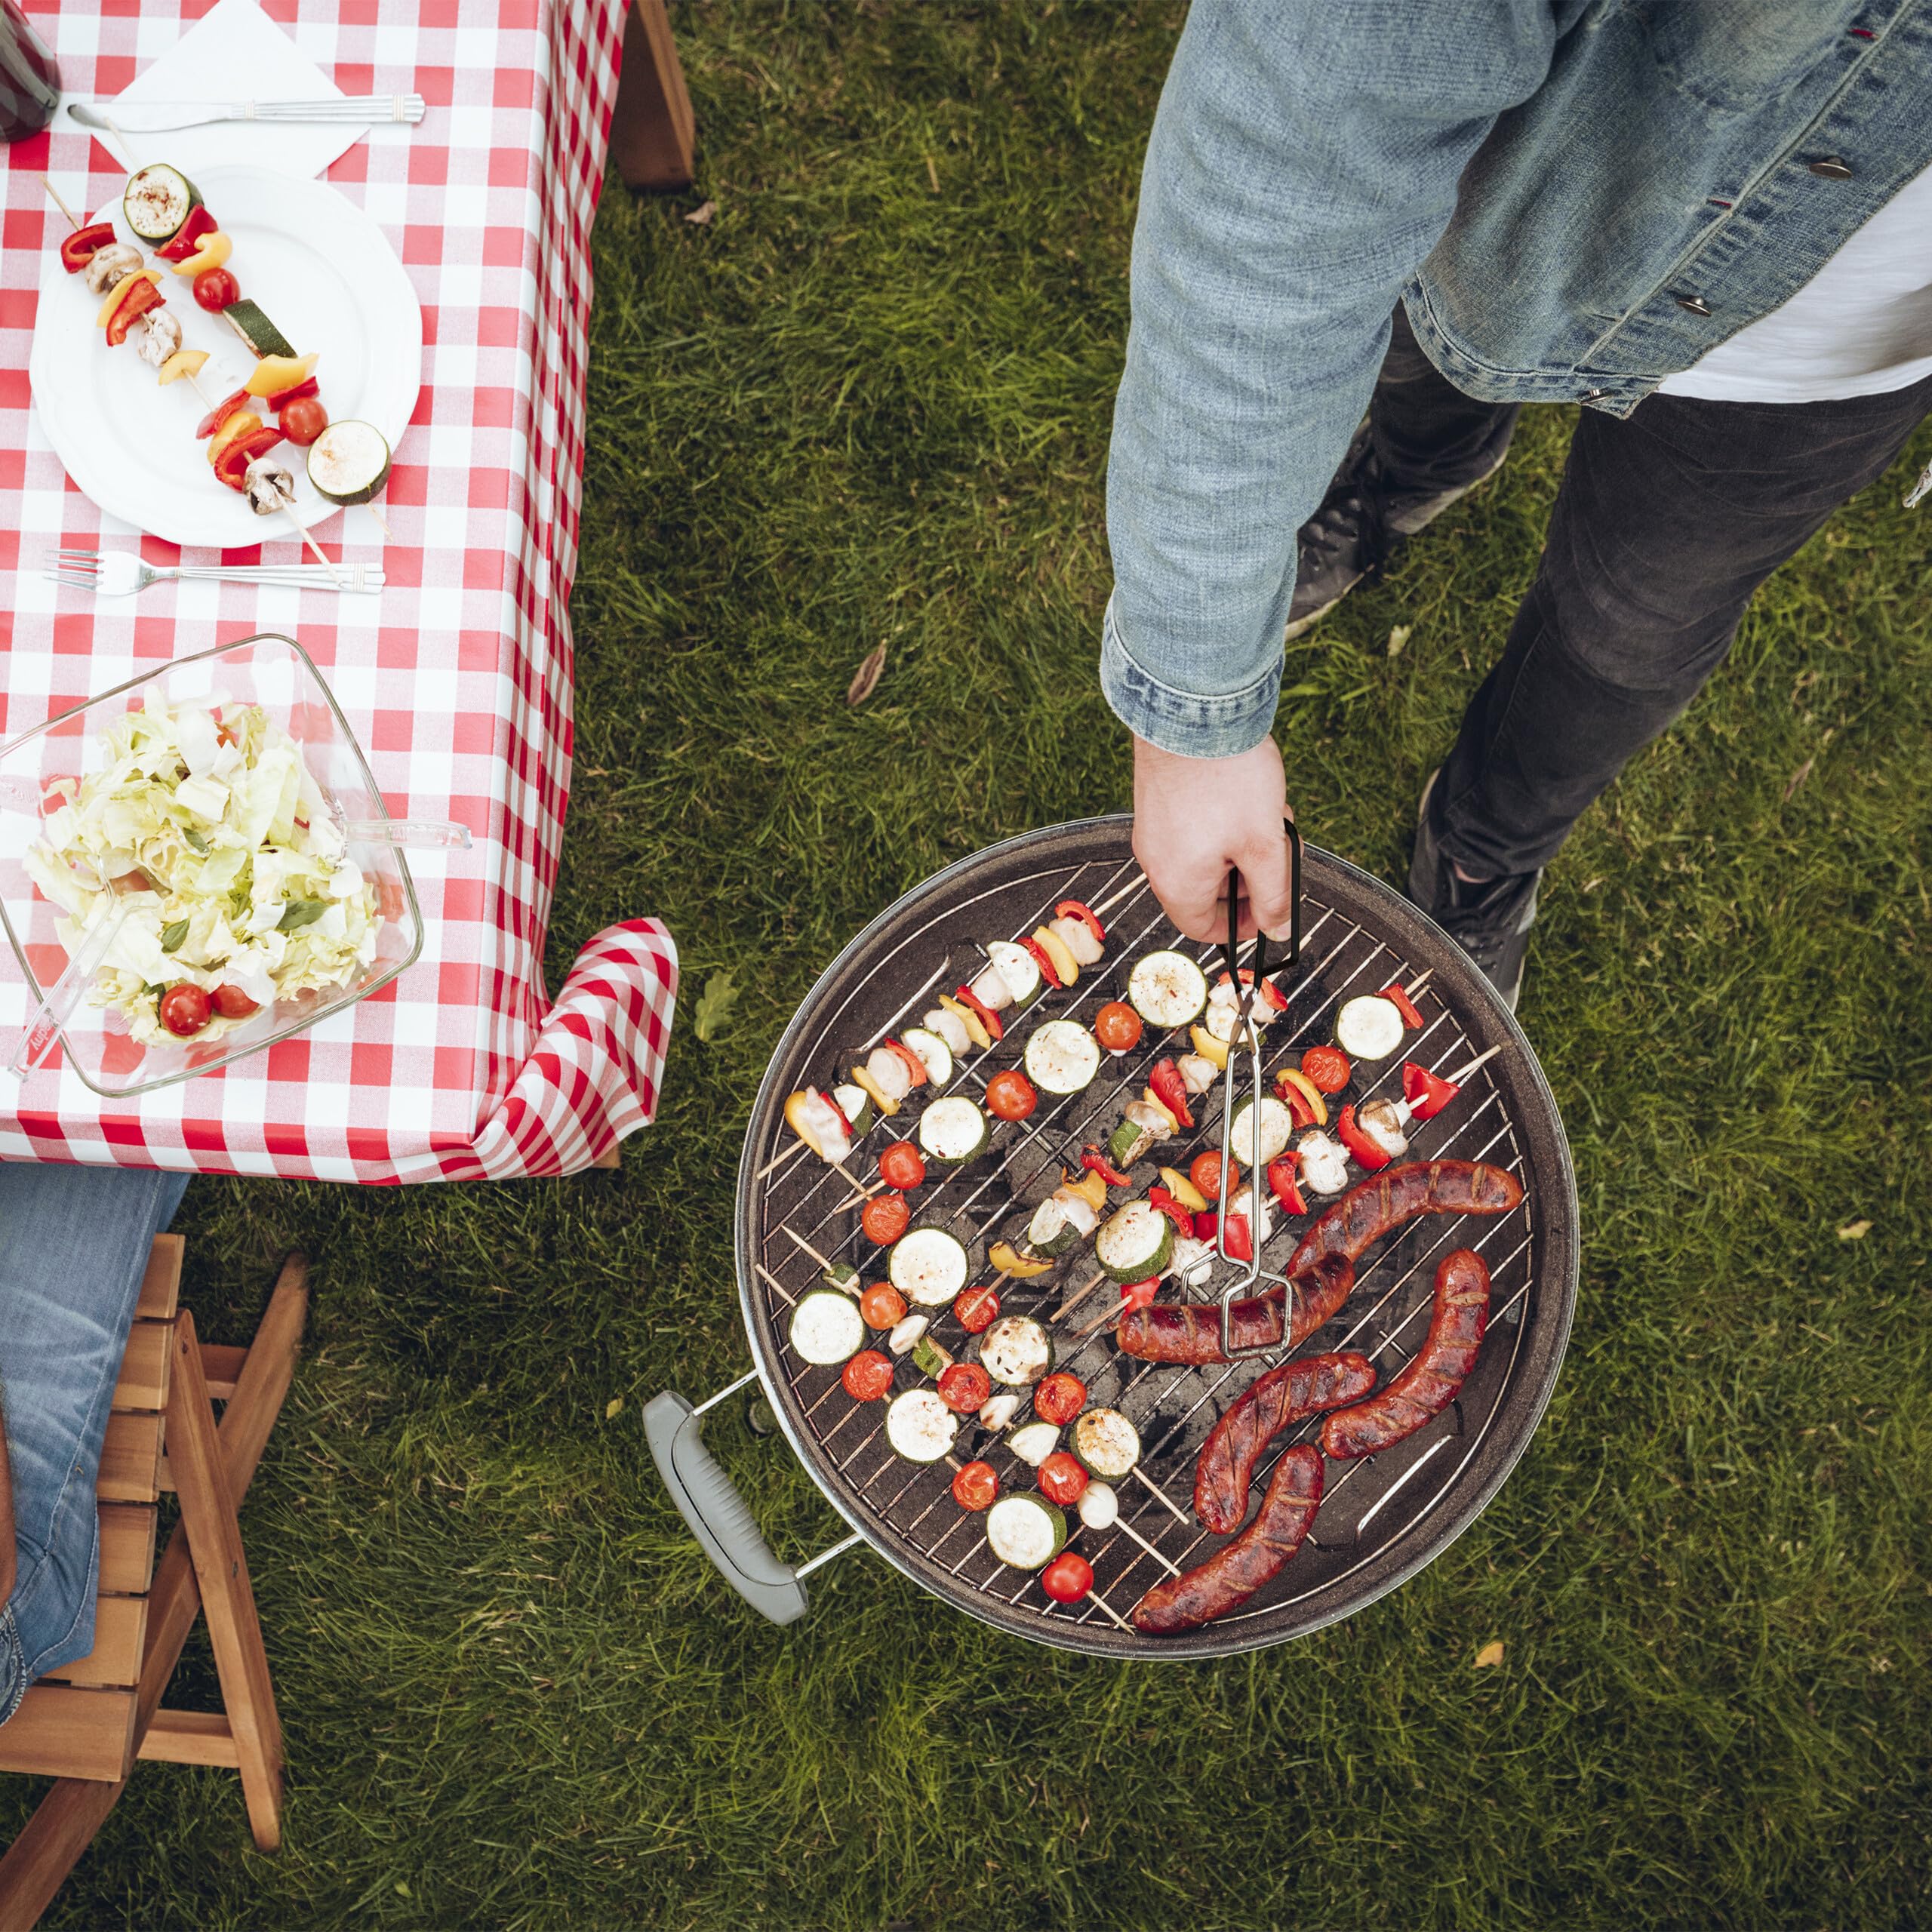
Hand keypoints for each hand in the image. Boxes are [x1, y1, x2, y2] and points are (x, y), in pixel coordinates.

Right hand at [1132, 733, 1296, 943]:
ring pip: (1203, 856)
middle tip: (1279, 851)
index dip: (1242, 925)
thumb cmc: (1228, 778)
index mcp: (1178, 882)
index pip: (1204, 927)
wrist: (1194, 711)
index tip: (1270, 907)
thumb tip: (1278, 929)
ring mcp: (1152, 828)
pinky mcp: (1157, 802)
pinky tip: (1246, 795)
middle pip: (1205, 890)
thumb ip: (1274, 894)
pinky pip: (1192, 829)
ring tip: (1268, 814)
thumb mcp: (1265, 845)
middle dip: (1249, 876)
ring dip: (1241, 845)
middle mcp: (1156, 860)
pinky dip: (1223, 823)